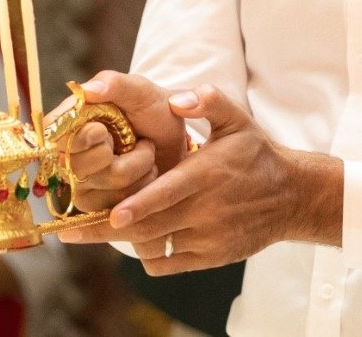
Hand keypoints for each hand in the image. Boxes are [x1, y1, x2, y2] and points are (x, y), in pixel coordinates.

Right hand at [61, 71, 186, 213]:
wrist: (177, 144)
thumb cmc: (154, 112)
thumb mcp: (141, 91)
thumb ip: (115, 84)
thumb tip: (87, 89)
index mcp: (70, 122)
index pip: (54, 134)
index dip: (82, 136)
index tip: (102, 130)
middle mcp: (67, 154)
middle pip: (79, 164)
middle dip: (119, 149)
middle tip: (133, 137)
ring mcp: (80, 183)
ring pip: (108, 180)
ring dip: (139, 164)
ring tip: (144, 151)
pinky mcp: (96, 207)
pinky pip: (119, 202)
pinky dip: (143, 184)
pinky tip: (145, 173)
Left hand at [62, 85, 343, 273]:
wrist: (291, 196)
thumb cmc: (256, 155)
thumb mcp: (237, 121)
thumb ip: (208, 102)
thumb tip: (176, 99)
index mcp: (208, 174)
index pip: (167, 194)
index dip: (138, 206)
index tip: (111, 212)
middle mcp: (207, 209)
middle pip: (149, 226)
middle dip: (107, 229)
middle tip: (70, 230)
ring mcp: (208, 236)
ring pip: (154, 245)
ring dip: (124, 240)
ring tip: (91, 232)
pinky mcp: (209, 256)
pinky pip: (168, 262)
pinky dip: (149, 254)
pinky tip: (139, 239)